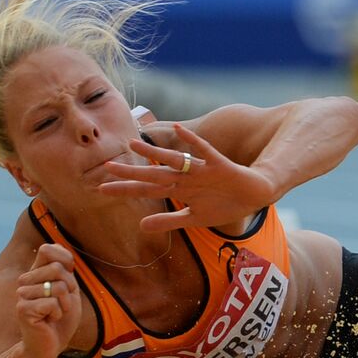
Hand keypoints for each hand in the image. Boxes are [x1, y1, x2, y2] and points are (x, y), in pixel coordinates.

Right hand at [16, 243, 81, 357]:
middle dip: (70, 289)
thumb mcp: (69, 290)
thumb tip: (55, 246)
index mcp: (36, 273)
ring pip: (59, 287)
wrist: (49, 345)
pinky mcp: (23, 309)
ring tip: (55, 314)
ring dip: (65, 304)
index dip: (65, 258)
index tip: (69, 276)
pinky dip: (59, 313)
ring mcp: (22, 294)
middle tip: (62, 304)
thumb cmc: (61, 319)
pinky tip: (49, 321)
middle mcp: (25, 280)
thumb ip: (65, 270)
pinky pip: (53, 303)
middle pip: (57, 268)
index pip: (48, 249)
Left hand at [99, 123, 277, 232]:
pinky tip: (178, 130)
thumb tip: (140, 226)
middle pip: (154, 174)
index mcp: (179, 191)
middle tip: (106, 166)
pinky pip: (204, 151)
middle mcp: (185, 178)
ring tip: (132, 142)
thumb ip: (169, 221)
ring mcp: (201, 170)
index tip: (102, 189)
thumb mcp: (195, 219)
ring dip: (153, 152)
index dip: (126, 189)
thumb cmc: (226, 205)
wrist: (255, 195)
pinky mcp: (218, 165)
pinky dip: (192, 141)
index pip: (147, 189)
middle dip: (131, 171)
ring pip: (173, 160)